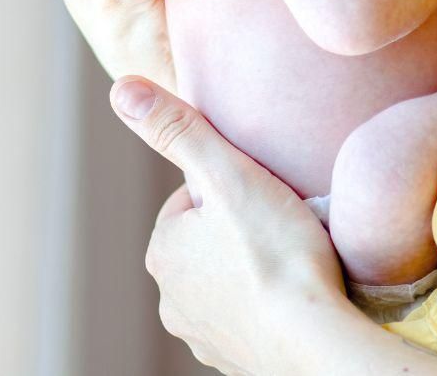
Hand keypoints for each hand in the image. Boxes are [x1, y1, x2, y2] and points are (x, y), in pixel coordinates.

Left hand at [112, 77, 347, 374]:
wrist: (314, 342)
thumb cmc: (276, 255)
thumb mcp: (228, 175)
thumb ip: (178, 130)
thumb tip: (122, 88)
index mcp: (163, 251)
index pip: (193, 199)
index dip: (233, 187)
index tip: (265, 193)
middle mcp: (171, 299)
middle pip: (209, 241)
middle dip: (241, 229)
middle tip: (284, 223)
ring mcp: (203, 334)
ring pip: (227, 281)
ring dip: (254, 267)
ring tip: (295, 259)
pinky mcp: (236, 359)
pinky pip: (249, 318)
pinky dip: (268, 304)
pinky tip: (295, 297)